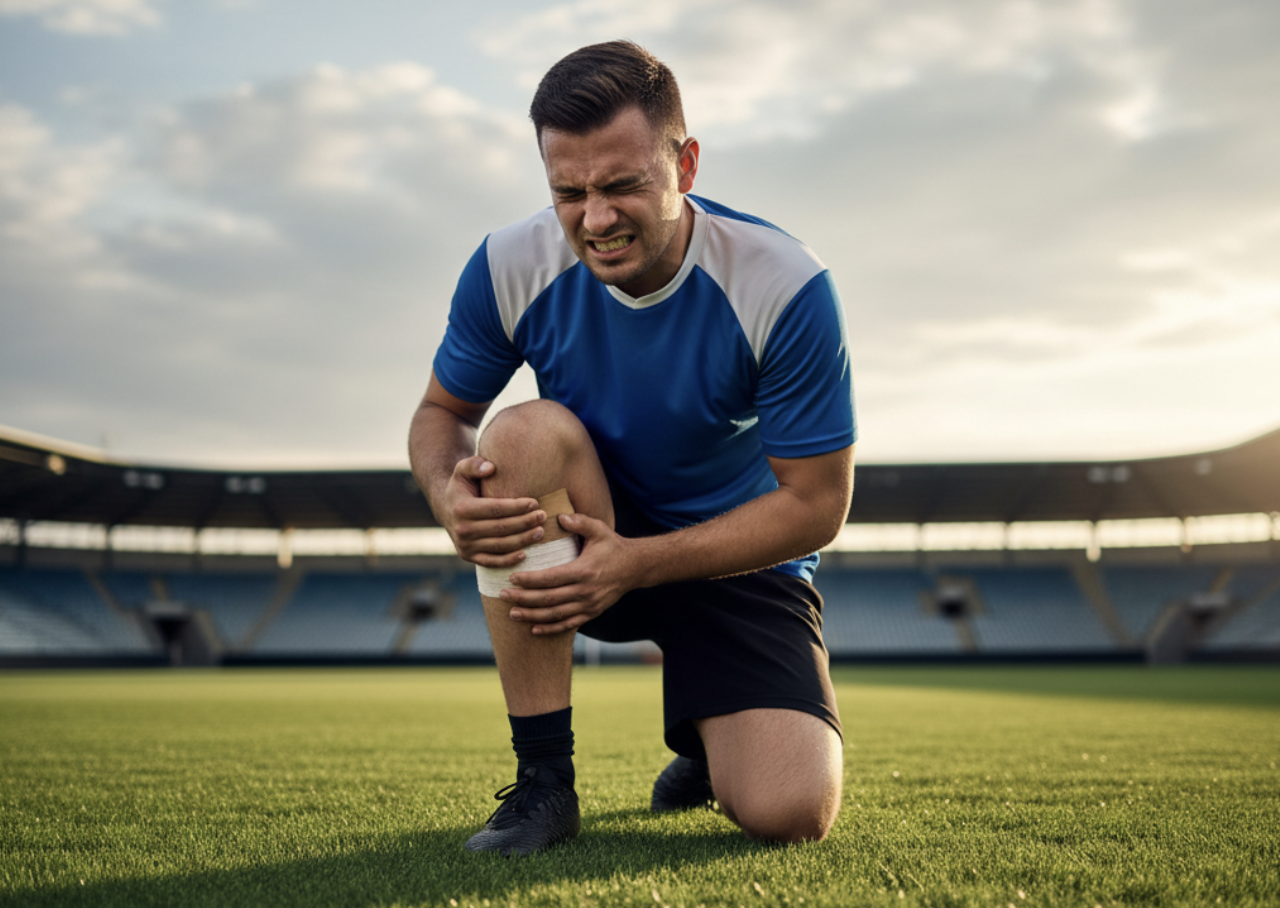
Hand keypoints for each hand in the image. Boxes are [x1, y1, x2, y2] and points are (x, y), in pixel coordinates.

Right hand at [440, 456, 547, 567]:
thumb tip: (491, 467)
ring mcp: (465, 545)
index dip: (517, 507)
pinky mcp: (468, 556)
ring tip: (540, 532)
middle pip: (500, 528)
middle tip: (543, 516)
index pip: (496, 509)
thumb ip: (475, 464)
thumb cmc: (462, 485)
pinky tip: (525, 554)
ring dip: (522, 540)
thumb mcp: (463, 469)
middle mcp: (462, 529)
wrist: (445, 507)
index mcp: (462, 508)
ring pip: (499, 546)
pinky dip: (508, 560)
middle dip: (524, 523)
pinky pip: (491, 561)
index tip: (535, 503)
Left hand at [501, 513, 636, 634]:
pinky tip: (534, 629)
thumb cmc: (613, 546)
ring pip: (556, 615)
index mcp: (584, 570)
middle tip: (503, 595)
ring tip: (512, 614)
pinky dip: (551, 629)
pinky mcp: (592, 613)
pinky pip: (568, 624)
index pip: (551, 578)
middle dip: (524, 598)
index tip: (512, 578)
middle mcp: (586, 591)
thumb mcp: (599, 529)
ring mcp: (589, 605)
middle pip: (549, 599)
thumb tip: (559, 516)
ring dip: (532, 616)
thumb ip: (579, 522)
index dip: (530, 580)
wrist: (636, 567)